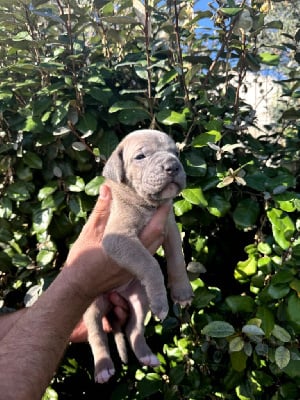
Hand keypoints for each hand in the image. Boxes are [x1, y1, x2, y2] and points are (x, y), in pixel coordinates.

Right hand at [68, 183, 170, 341]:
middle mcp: (137, 260)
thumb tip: (107, 188)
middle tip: (160, 203)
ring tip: (153, 213)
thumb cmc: (82, 259)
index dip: (162, 213)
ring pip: (155, 245)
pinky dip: (149, 240)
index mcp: (128, 248)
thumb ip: (101, 211)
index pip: (154, 228)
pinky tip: (142, 231)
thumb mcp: (89, 232)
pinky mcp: (133, 273)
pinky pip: (148, 253)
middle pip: (159, 237)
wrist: (78, 287)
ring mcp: (136, 268)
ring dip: (156, 230)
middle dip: (161, 219)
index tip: (164, 198)